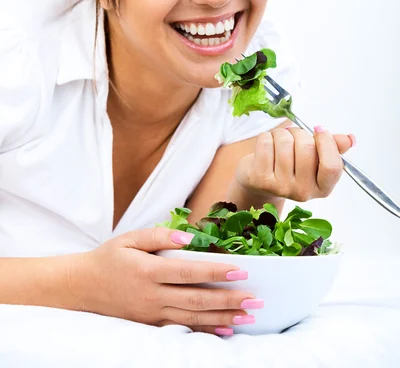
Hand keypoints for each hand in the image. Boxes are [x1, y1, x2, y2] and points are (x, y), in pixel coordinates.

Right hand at [69, 226, 259, 335]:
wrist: (82, 287)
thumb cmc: (109, 258)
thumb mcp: (130, 238)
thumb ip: (160, 236)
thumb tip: (189, 239)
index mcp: (148, 271)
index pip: (189, 273)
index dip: (215, 273)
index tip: (240, 272)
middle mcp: (152, 296)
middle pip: (197, 300)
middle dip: (229, 300)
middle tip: (255, 300)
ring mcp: (152, 314)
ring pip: (193, 318)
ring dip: (223, 318)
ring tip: (248, 316)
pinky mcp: (151, 324)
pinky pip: (182, 329)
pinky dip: (205, 331)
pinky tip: (225, 331)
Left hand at [233, 126, 354, 202]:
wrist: (259, 181)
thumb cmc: (291, 166)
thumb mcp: (314, 160)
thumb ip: (333, 149)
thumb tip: (350, 139)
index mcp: (323, 188)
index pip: (332, 165)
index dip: (326, 142)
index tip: (319, 131)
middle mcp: (303, 192)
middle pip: (307, 148)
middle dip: (299, 134)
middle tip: (293, 136)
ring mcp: (281, 188)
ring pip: (285, 142)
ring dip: (281, 133)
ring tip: (279, 141)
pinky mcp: (261, 179)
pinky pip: (266, 143)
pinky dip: (266, 136)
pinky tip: (267, 146)